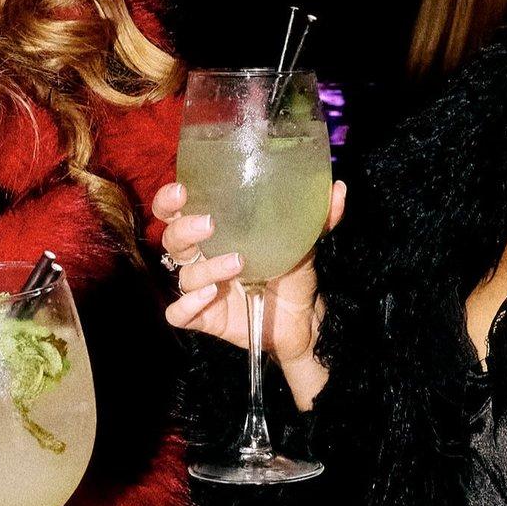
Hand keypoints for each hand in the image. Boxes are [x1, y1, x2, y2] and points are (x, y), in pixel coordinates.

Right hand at [152, 178, 344, 373]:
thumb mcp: (305, 240)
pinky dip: (188, 303)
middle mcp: (202, 256)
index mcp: (216, 232)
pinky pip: (179, 313)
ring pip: (183, 274)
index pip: (176, 211)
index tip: (183, 190)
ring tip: (237, 262)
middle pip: (172, 239)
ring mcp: (200, 288)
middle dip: (183, 228)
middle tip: (209, 224)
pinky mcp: (203, 317)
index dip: (169, 200)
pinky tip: (209, 295)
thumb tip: (337, 187)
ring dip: (206, 267)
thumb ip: (318, 215)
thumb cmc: (294, 272)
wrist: (303, 318)